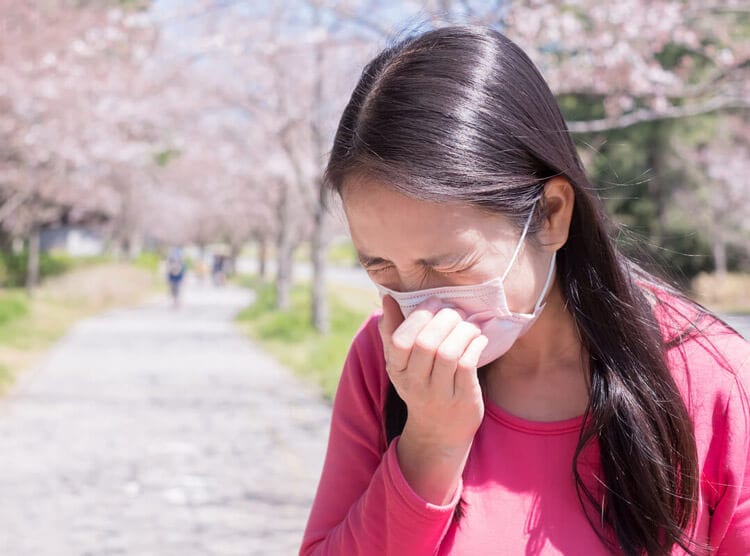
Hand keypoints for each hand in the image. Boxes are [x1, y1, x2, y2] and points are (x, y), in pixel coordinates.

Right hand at [378, 294, 487, 503]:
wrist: (439, 431)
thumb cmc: (421, 385)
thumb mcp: (400, 363)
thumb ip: (393, 330)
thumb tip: (388, 298)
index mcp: (397, 370)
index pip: (400, 340)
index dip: (419, 316)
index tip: (434, 302)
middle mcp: (415, 384)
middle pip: (426, 344)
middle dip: (444, 319)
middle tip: (456, 311)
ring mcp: (439, 394)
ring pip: (449, 353)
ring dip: (463, 331)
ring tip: (469, 324)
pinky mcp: (463, 399)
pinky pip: (468, 365)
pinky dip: (475, 345)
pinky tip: (478, 339)